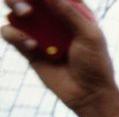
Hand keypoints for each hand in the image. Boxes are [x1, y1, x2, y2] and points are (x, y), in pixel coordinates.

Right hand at [1, 0, 118, 111]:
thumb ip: (69, 13)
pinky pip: (10, 34)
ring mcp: (39, 33)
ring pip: (15, 11)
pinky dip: (15, 35)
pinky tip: (32, 46)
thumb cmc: (96, 64)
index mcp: (73, 12)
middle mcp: (54, 19)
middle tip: (28, 3)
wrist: (89, 94)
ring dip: (15, 5)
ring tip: (25, 13)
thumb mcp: (89, 35)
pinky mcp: (28, 49)